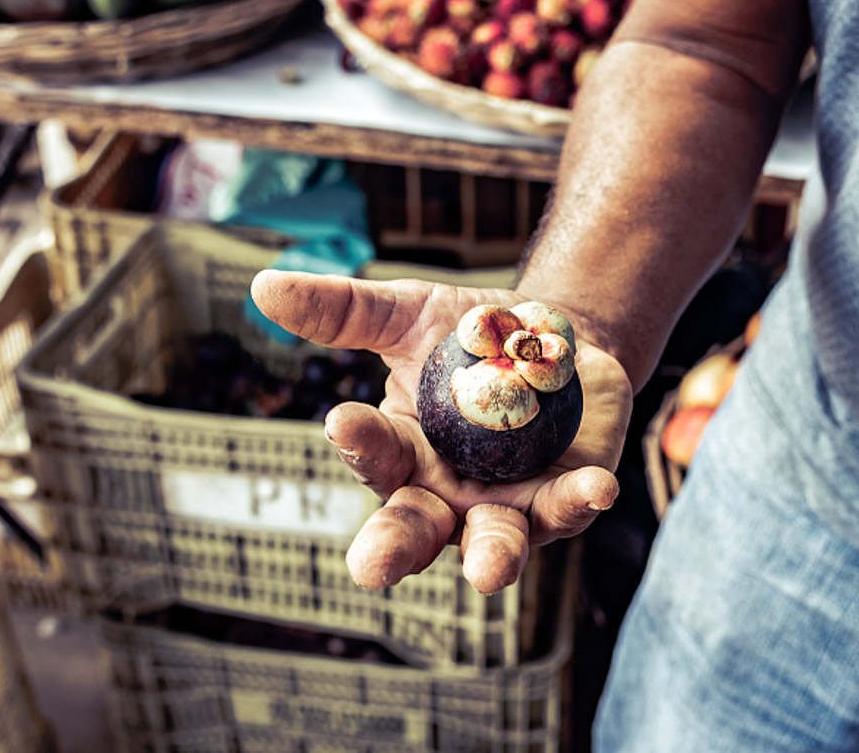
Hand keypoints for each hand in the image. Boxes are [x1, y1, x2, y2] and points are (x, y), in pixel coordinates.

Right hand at [251, 270, 631, 593]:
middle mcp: (445, 494)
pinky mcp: (563, 499)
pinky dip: (580, 501)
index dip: (358, 443)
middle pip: (414, 530)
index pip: (372, 456)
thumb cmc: (468, 335)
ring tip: (487, 571)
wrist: (557, 335)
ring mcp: (506, 505)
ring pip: (493, 542)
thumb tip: (262, 287)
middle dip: (392, 550)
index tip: (341, 420)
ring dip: (491, 557)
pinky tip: (596, 488)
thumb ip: (341, 311)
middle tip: (369, 569)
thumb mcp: (405, 313)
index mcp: (399, 454)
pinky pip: (569, 509)